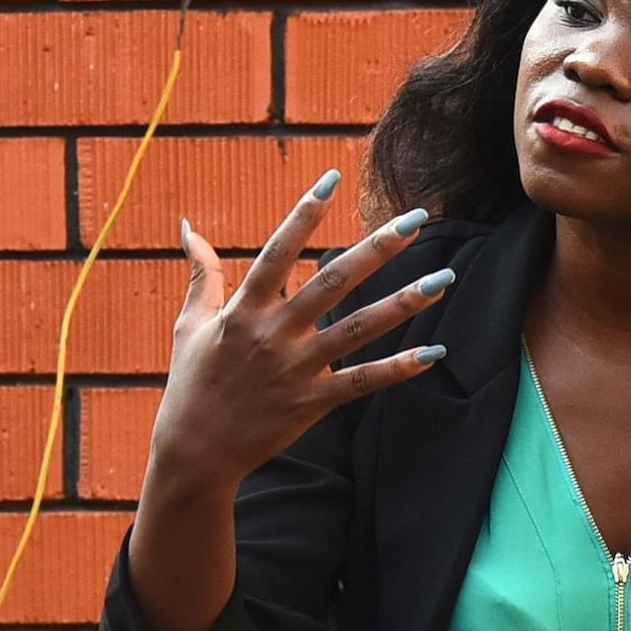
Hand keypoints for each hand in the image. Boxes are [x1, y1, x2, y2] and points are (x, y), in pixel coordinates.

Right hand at [143, 176, 453, 499]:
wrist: (194, 453)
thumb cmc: (192, 383)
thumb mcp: (189, 324)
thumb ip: (200, 274)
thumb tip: (188, 227)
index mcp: (243, 309)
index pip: (277, 252)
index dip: (303, 215)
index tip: (331, 178)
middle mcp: (273, 334)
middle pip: (332, 282)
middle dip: (377, 248)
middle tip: (416, 219)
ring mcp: (295, 369)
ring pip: (357, 329)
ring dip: (403, 303)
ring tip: (442, 279)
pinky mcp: (311, 403)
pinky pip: (362, 383)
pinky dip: (398, 369)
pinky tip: (434, 352)